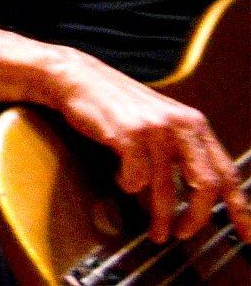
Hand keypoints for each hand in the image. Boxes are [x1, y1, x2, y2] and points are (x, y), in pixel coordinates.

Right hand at [46, 48, 250, 244]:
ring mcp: (155, 129)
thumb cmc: (117, 103)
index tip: (246, 233)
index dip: (239, 207)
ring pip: (168, 188)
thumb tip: (189, 198)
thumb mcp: (160, 121)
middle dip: (197, 218)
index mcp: (194, 124)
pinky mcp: (128, 134)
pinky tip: (122, 179)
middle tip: (184, 234)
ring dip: (161, 218)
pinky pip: (136, 178)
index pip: (227, 172)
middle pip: (206, 184)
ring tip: (157, 232)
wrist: (78, 77)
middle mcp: (180, 125)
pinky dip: (129, 187)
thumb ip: (179, 153)